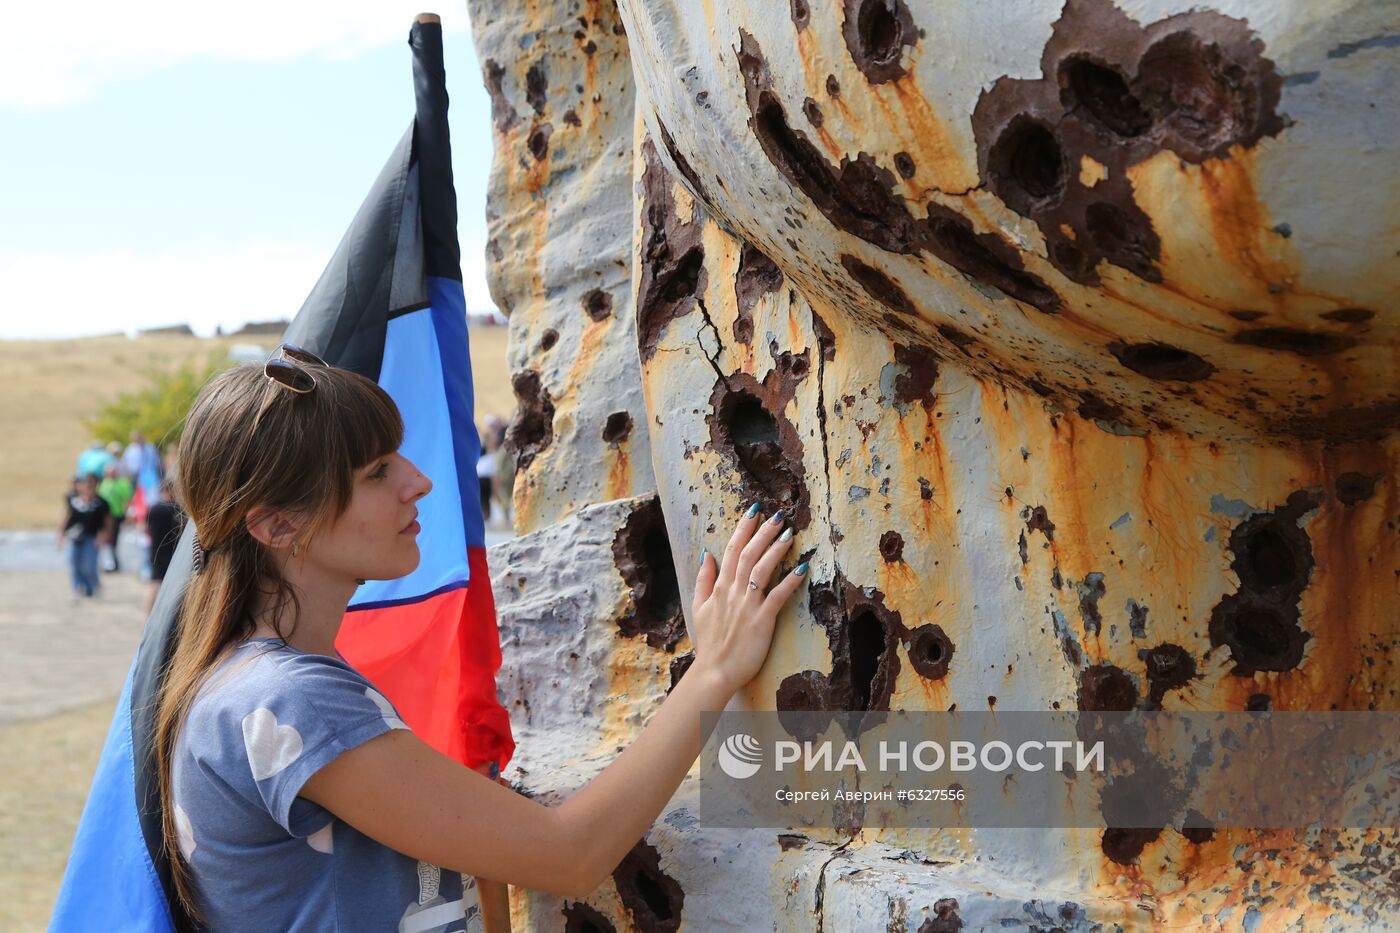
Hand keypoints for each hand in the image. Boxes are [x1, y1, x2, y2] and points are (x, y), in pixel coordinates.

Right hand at [690, 503, 808, 695]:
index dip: (743, 529)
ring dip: (776, 550)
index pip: (731, 550)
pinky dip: (789, 581)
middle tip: (777, 515)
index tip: (754, 511)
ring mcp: (747, 606)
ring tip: (789, 533)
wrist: (714, 672)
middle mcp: (733, 592)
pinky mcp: (761, 621)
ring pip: (762, 570)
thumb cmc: (710, 643)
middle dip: (763, 532)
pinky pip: (777, 596)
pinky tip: (802, 568)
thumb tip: (707, 554)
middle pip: (748, 554)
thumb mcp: (699, 608)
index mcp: (719, 587)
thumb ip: (703, 580)